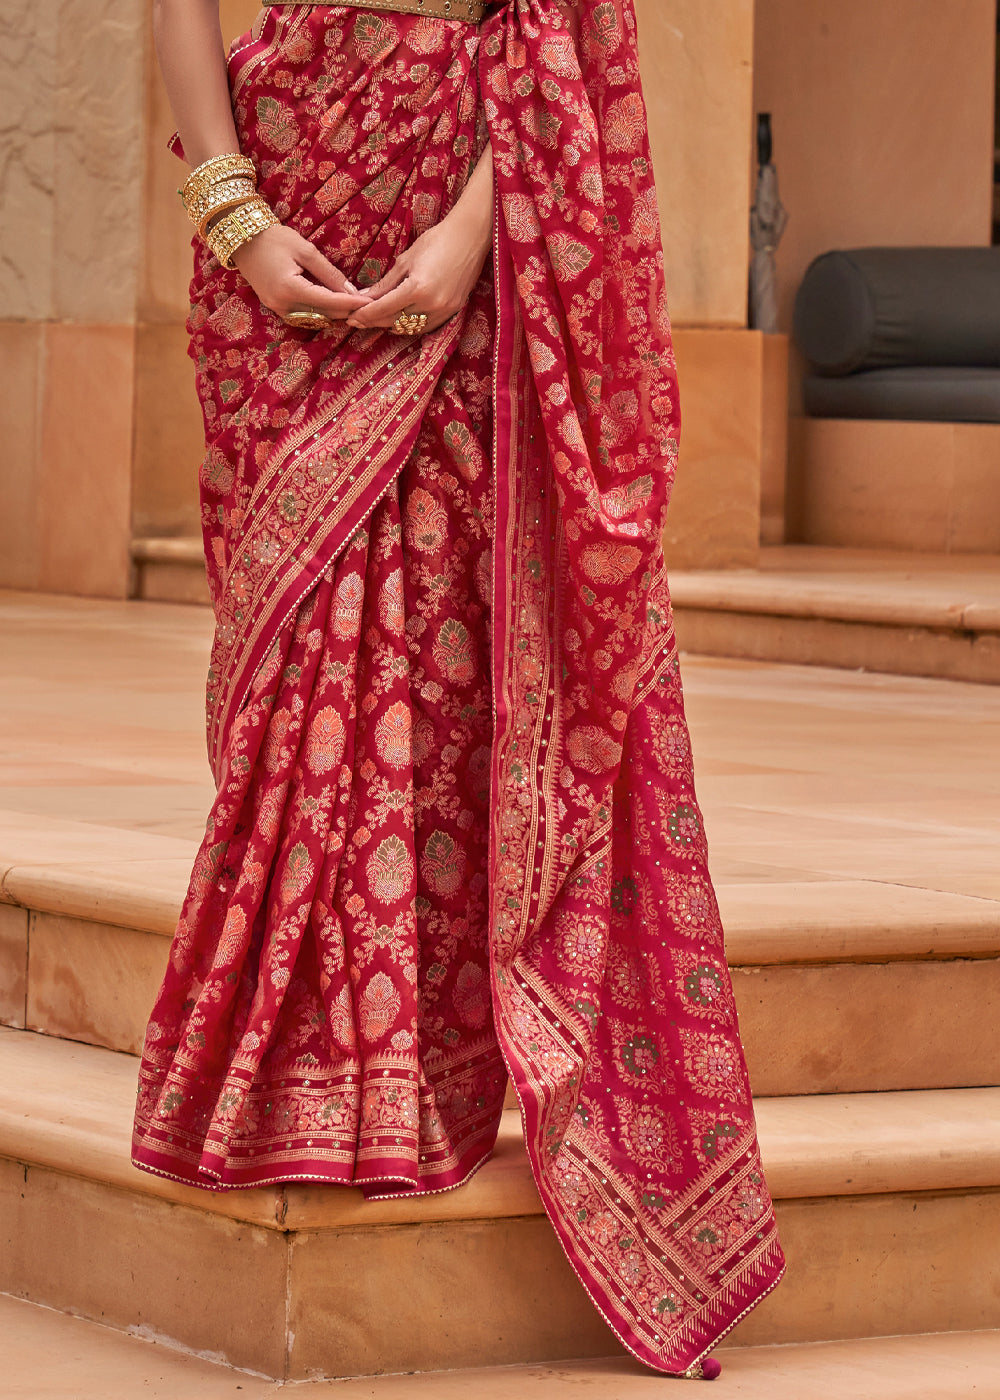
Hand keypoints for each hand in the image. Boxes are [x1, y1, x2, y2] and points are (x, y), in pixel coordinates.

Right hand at [231, 223, 372, 321]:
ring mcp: (278, 309)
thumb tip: (351, 291)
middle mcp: (283, 306)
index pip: (330, 302)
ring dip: (336, 314)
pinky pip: (304, 315)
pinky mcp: (275, 308)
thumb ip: (329, 273)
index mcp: (290, 290)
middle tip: (369, 306)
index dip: (352, 303)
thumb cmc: (273, 238)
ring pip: (315, 318)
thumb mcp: (305, 250)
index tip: (372, 302)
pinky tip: (335, 305)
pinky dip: (321, 311)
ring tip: (356, 306)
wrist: (241, 239)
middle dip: (348, 311)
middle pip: (324, 315)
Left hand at [345, 209, 491, 333]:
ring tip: (376, 321)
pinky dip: (411, 326)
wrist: (470, 238)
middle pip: (395, 322)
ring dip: (392, 325)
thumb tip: (365, 296)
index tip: (351, 317)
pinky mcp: (453, 311)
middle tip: (357, 321)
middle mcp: (431, 304)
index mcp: (417, 288)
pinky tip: (399, 321)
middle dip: (374, 322)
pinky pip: (426, 326)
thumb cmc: (437, 241)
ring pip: (411, 328)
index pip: (383, 308)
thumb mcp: (406, 260)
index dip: (365, 314)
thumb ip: (386, 283)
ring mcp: (444, 310)